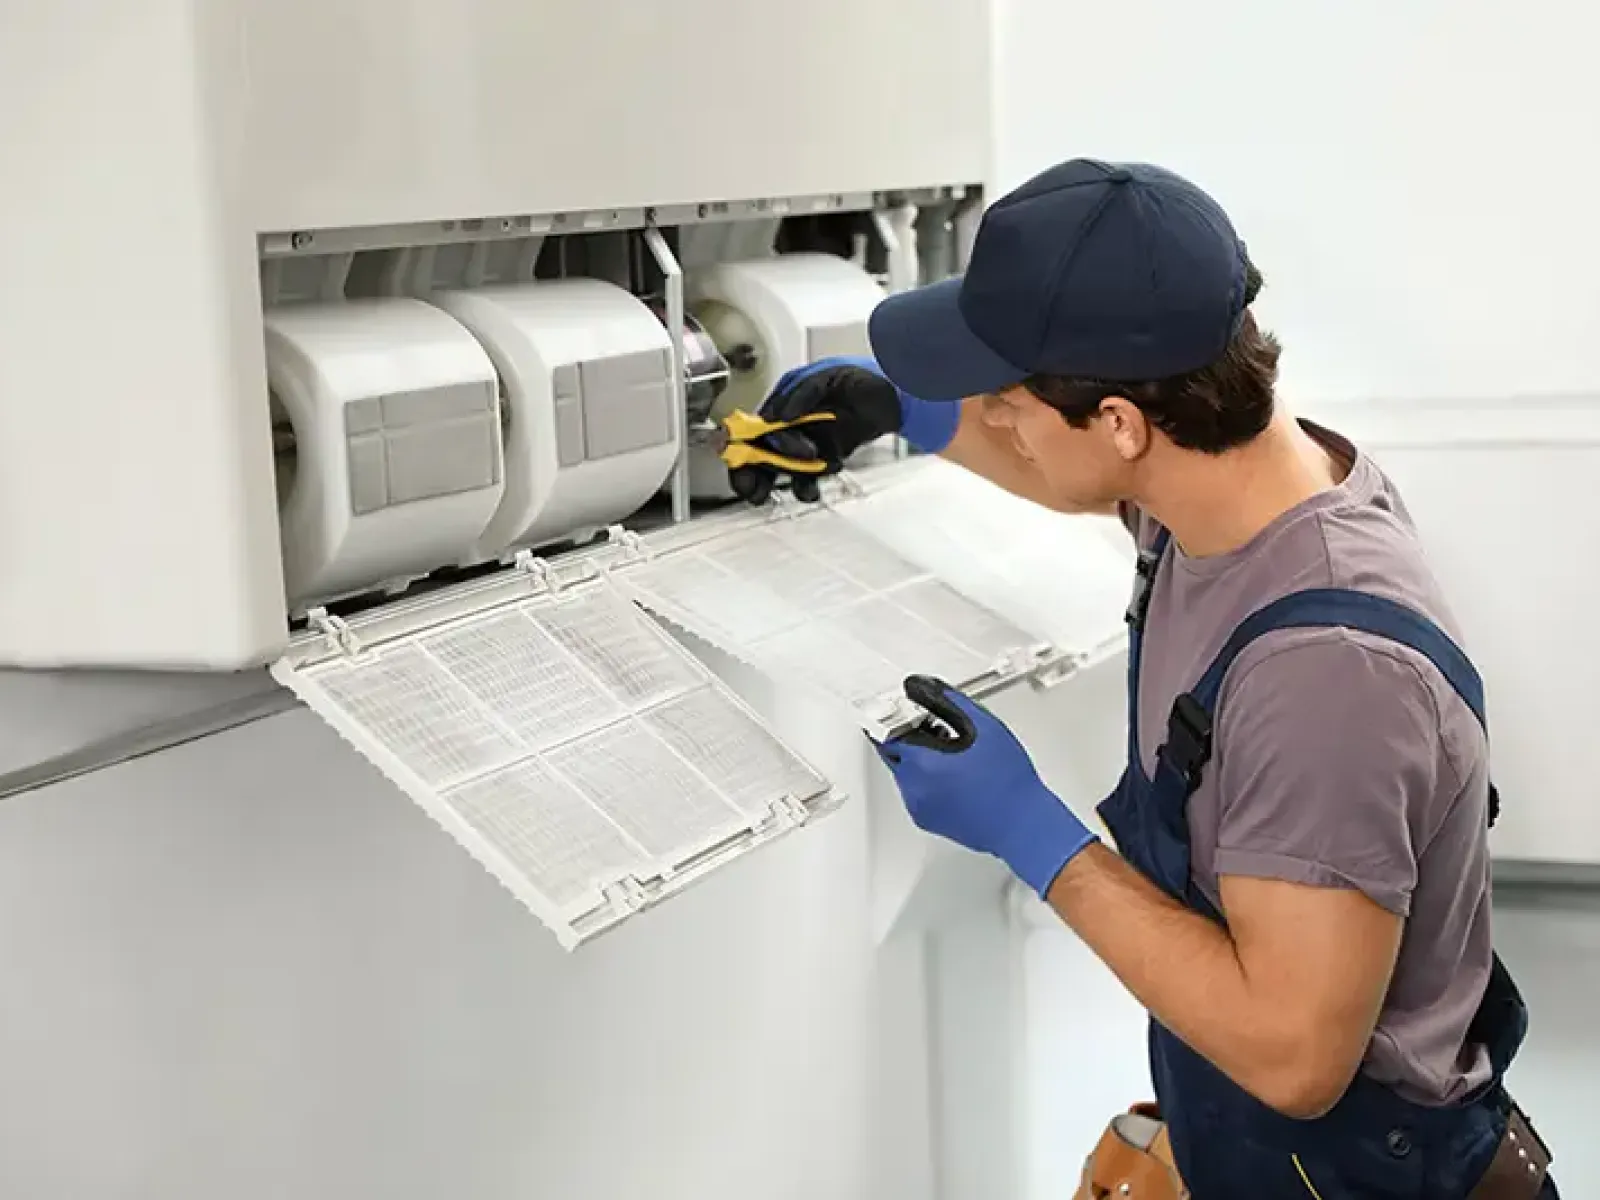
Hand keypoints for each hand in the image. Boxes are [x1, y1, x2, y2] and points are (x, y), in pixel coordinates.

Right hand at [728, 356, 902, 504]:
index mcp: (786, 401)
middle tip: (754, 492)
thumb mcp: (826, 376)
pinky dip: (807, 485)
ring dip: (787, 480)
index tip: (739, 464)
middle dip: (755, 473)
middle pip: (762, 451)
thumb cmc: (862, 377)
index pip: (754, 427)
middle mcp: (793, 423)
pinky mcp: (827, 457)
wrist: (898, 395)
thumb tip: (777, 417)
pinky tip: (817, 484)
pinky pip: (808, 476)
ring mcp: (809, 441)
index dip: (741, 446)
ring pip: (784, 467)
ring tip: (802, 488)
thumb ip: (800, 394)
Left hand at [874, 675, 1097, 896]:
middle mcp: (913, 787)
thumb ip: (950, 702)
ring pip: (905, 773)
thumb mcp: (984, 727)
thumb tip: (927, 689)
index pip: (887, 733)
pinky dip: (926, 781)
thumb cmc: (1008, 782)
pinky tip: (953, 777)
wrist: (1021, 824)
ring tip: (951, 756)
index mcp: (922, 763)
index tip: (910, 712)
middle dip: (907, 738)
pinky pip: (916, 793)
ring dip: (918, 760)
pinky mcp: (928, 821)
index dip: (899, 718)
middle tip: (934, 730)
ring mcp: (919, 807)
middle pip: (894, 753)